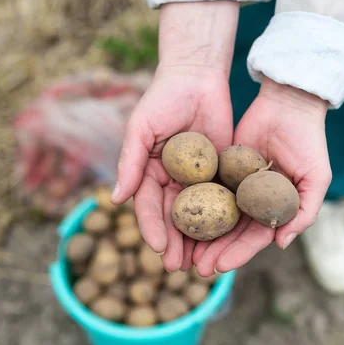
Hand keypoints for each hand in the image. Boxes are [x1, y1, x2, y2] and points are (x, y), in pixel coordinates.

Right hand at [111, 1, 238, 271]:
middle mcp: (171, 181)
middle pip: (173, 219)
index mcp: (148, 173)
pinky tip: (228, 240)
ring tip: (203, 265)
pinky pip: (221, 200)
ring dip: (198, 241)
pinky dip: (223, 221)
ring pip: (198, 216)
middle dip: (175, 244)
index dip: (152, 228)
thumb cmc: (163, 98)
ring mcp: (197, 179)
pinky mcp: (220, 173)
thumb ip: (130, 162)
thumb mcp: (142, 128)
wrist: (197, 76)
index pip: (148, 207)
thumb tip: (115, 199)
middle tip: (180, 268)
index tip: (159, 247)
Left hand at [192, 79, 331, 275]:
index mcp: (276, 209)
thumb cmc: (308, 141)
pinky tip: (178, 216)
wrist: (288, 103)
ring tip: (183, 250)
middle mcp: (254, 202)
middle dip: (215, 251)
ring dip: (201, 234)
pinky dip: (194, 204)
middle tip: (195, 267)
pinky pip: (206, 189)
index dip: (237, 254)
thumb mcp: (316, 177)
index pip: (254, 238)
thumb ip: (305, 211)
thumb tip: (282, 244)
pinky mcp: (221, 168)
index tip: (219, 267)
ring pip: (215, 215)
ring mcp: (237, 186)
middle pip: (231, 232)